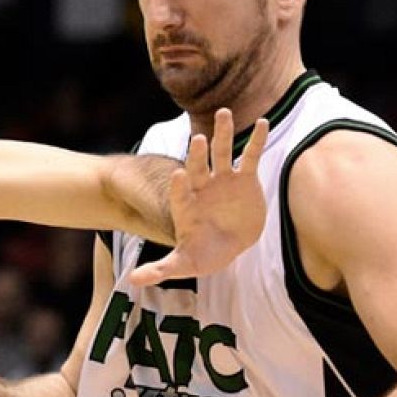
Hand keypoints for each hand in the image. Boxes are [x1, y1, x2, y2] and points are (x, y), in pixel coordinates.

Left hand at [132, 109, 268, 286]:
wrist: (230, 245)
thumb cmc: (203, 255)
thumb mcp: (183, 264)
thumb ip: (160, 269)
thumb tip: (132, 282)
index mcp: (185, 206)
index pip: (180, 194)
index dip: (179, 186)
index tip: (178, 176)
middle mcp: (202, 187)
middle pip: (198, 167)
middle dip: (196, 154)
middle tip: (196, 139)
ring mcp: (223, 180)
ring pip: (221, 153)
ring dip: (222, 134)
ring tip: (223, 114)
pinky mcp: (244, 179)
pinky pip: (250, 157)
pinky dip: (256, 140)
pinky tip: (263, 122)